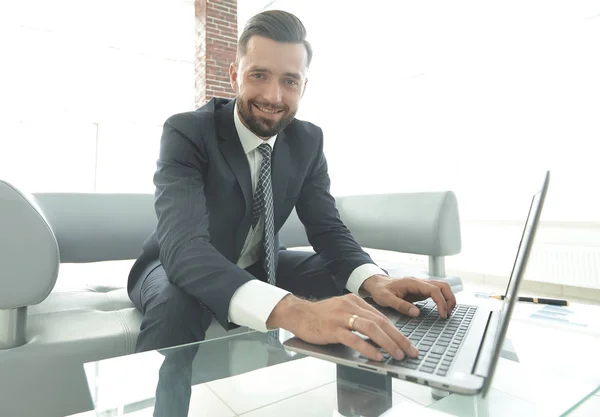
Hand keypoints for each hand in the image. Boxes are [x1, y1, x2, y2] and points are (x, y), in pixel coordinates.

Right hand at [267, 293, 418, 361]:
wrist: (298, 314)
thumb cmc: (321, 317)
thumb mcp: (343, 312)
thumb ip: (360, 319)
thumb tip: (381, 337)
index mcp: (356, 301)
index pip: (382, 318)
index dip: (398, 332)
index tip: (408, 345)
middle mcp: (351, 306)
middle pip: (381, 322)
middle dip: (399, 338)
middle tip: (410, 352)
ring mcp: (341, 317)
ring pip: (371, 328)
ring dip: (387, 343)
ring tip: (397, 355)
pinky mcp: (332, 328)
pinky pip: (354, 338)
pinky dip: (368, 348)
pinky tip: (377, 356)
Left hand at [362, 275, 456, 318]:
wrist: (376, 284)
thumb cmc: (380, 290)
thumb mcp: (386, 299)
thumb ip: (401, 305)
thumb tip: (416, 313)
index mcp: (412, 282)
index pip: (434, 290)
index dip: (441, 302)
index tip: (442, 314)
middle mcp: (419, 282)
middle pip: (443, 285)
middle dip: (450, 299)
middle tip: (448, 314)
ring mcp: (421, 286)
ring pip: (441, 288)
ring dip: (447, 299)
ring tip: (446, 313)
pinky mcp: (420, 291)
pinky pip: (436, 293)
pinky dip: (442, 300)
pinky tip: (441, 309)